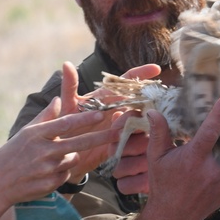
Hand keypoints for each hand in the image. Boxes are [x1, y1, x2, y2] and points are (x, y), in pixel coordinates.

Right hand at [0, 95, 112, 206]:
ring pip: (73, 159)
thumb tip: (59, 99)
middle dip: (100, 138)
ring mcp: (47, 169)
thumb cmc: (11, 154)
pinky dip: (62, 171)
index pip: (65, 124)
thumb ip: (45, 117)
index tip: (100, 114)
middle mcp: (43, 151)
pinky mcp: (51, 184)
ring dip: (69, 157)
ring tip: (49, 160)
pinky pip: (66, 174)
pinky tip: (46, 172)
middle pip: (78, 143)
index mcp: (37, 134)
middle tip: (118, 133)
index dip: (84, 119)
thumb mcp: (25, 132)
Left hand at [56, 61, 159, 184]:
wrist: (64, 155)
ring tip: (114, 130)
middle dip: (141, 104)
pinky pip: (135, 141)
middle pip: (139, 102)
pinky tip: (123, 143)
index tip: (155, 69)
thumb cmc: (64, 127)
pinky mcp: (122, 143)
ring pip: (140, 121)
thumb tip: (66, 64)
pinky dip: (133, 141)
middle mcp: (118, 110)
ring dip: (134, 124)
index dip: (142, 73)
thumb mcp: (67, 107)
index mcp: (107, 97)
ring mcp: (122, 126)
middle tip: (123, 114)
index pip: (127, 81)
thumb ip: (69, 87)